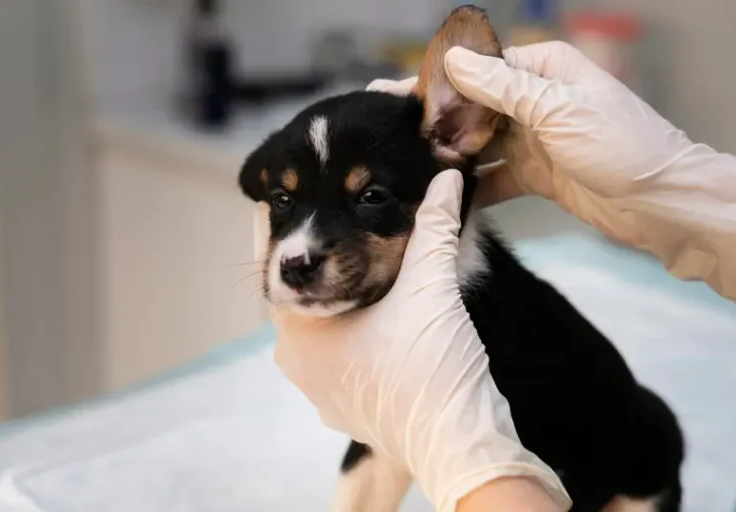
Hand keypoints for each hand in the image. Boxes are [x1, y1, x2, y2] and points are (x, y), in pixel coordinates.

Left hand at [258, 170, 569, 510]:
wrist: (458, 444)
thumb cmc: (434, 367)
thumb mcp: (433, 286)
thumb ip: (435, 225)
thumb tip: (446, 178)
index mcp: (300, 332)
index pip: (277, 266)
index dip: (283, 224)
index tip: (284, 190)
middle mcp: (296, 365)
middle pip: (301, 296)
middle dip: (321, 259)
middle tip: (335, 217)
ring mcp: (319, 392)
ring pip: (322, 327)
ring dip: (340, 295)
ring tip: (364, 260)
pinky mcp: (345, 409)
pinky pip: (339, 356)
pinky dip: (354, 330)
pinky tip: (382, 313)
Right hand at [369, 42, 735, 303]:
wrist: (669, 206)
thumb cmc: (627, 150)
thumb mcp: (561, 111)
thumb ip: (504, 89)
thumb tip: (453, 62)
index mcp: (546, 69)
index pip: (479, 67)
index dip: (436, 82)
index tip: (393, 95)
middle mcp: (539, 99)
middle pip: (474, 104)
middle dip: (436, 121)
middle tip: (388, 139)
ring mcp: (539, 139)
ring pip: (481, 142)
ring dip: (450, 156)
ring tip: (408, 170)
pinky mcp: (540, 175)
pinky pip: (495, 176)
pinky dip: (472, 185)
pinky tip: (442, 197)